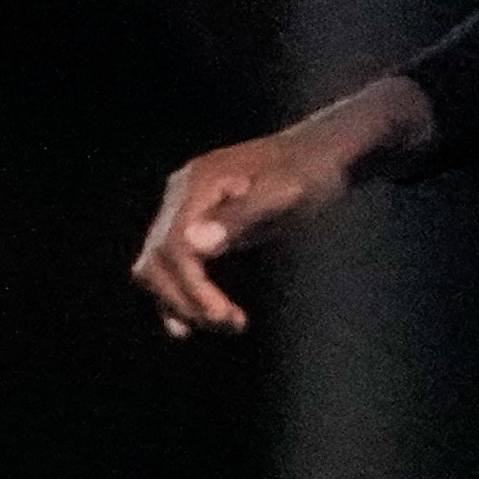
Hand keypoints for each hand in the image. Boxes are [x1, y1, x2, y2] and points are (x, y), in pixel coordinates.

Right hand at [131, 77, 432, 337]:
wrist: (322, 153)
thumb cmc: (312, 172)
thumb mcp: (287, 193)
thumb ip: (241, 216)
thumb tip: (193, 244)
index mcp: (198, 183)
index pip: (173, 247)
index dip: (192, 288)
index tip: (224, 316)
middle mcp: (180, 194)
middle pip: (157, 260)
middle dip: (187, 300)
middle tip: (231, 324)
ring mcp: (184, 208)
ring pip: (157, 266)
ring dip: (181, 302)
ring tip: (227, 324)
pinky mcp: (195, 223)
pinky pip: (171, 264)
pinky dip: (176, 294)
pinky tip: (187, 326)